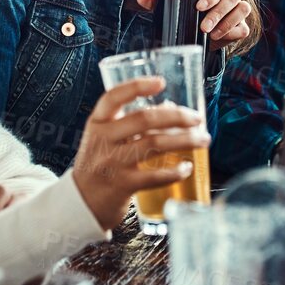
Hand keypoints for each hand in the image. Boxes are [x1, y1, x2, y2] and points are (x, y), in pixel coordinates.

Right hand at [69, 77, 207, 229]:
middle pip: (144, 119)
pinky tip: (187, 167)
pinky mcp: (123, 185)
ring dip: (185, 141)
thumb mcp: (105, 138)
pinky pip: (155, 176)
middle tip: (197, 118)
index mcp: (97, 123)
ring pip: (154, 144)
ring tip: (203, 140)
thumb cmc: (98, 164)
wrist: (81, 202)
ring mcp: (113, 163)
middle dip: (177, 116)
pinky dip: (175, 171)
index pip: (113, 97)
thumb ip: (131, 124)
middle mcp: (103, 140)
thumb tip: (170, 109)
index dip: (137, 86)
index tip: (161, 82)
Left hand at [134, 0, 252, 46]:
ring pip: (242, 9)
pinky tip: (219, 38)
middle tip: (203, 26)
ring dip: (226, 22)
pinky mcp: (242, 26)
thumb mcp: (175, 8)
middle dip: (217, 12)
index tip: (199, 6)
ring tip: (210, 34)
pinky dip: (232, 32)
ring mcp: (238, 10)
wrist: (202, 36)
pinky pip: (243, 27)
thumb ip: (159, 1)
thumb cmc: (190, 15)